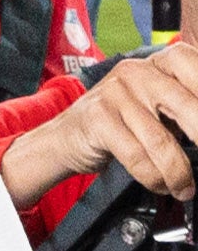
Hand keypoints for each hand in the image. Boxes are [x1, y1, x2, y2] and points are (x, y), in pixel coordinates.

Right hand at [2, 39, 197, 204]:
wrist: (65, 137)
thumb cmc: (120, 123)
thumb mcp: (158, 105)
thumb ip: (187, 108)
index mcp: (160, 62)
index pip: (196, 69)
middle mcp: (138, 71)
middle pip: (188, 107)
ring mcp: (116, 93)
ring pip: (161, 140)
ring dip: (178, 172)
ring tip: (185, 188)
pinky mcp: (98, 118)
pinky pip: (135, 155)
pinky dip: (153, 177)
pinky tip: (160, 185)